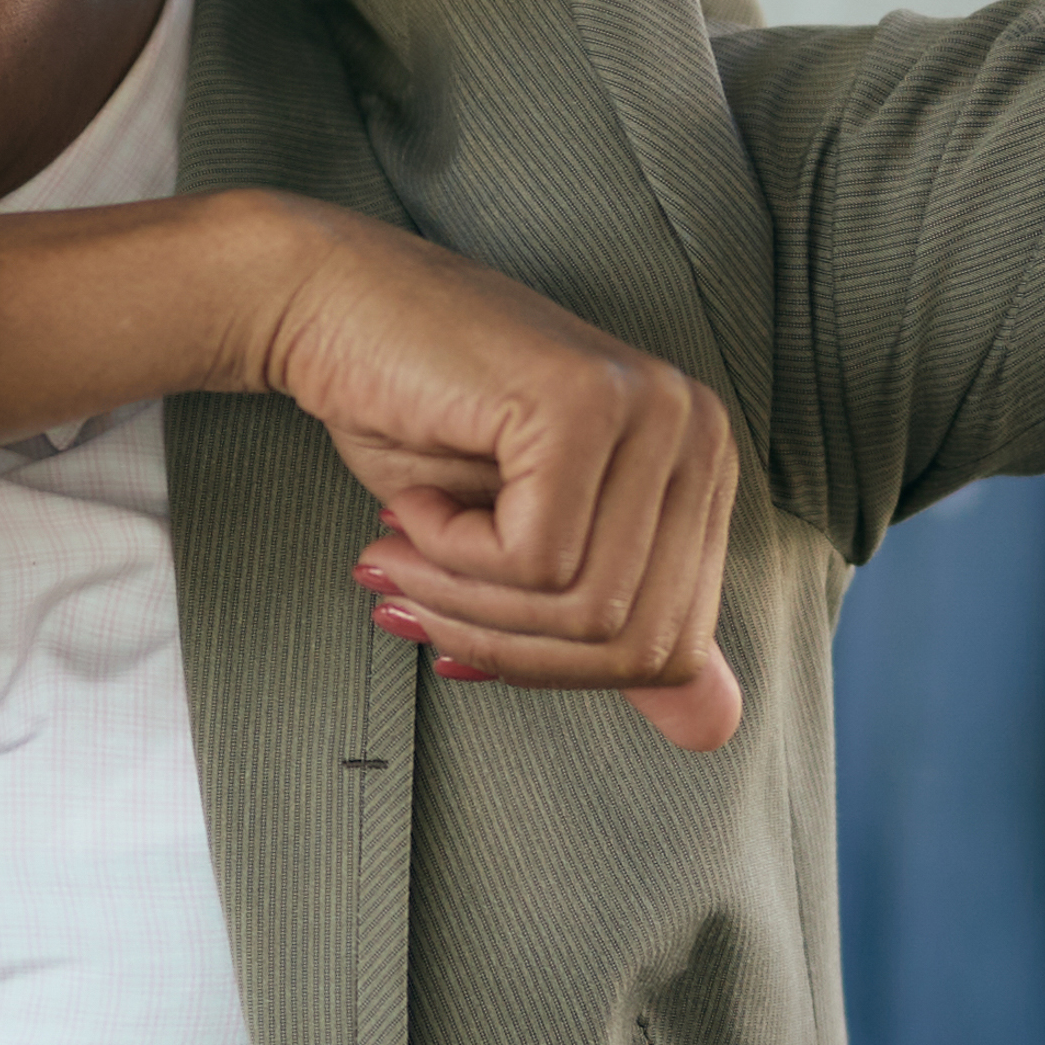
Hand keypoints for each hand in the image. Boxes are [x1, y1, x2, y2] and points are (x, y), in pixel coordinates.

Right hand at [254, 207, 745, 750]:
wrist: (327, 310)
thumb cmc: (418, 425)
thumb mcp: (528, 550)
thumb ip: (618, 631)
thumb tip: (717, 734)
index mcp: (700, 471)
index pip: (672, 648)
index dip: (554, 670)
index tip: (462, 642)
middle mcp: (698, 433)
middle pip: (635, 640)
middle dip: (506, 646)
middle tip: (414, 600)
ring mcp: (651, 412)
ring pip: (584, 607)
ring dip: (466, 601)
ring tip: (402, 551)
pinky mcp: (585, 404)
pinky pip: (534, 559)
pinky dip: (448, 553)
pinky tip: (412, 502)